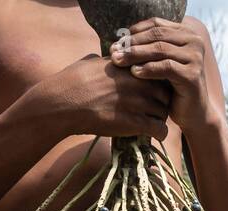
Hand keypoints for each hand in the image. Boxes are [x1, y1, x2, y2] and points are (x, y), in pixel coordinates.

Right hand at [39, 54, 170, 140]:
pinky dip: (160, 134)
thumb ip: (102, 61)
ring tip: (154, 123)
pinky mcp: (134, 122)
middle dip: (163, 102)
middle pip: (165, 92)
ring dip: (161, 118)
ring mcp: (136, 102)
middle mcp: (136, 82)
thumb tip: (101, 57)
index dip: (157, 83)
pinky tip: (154, 135)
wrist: (62, 104)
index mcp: (128, 66)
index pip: (156, 71)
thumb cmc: (70, 83)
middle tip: (156, 110)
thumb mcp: (88, 62)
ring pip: (164, 111)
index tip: (153, 92)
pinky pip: (159, 129)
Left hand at [109, 18, 217, 133]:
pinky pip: (166, 67)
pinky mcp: (193, 75)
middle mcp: (194, 41)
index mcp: (187, 33)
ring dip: (136, 55)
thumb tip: (118, 40)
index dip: (135, 32)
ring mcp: (195, 57)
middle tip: (113, 52)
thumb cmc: (172, 87)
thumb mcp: (160, 63)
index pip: (156, 24)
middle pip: (157, 35)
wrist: (192, 112)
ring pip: (160, 50)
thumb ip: (147, 48)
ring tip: (118, 61)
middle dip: (132, 43)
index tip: (117, 42)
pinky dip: (148, 69)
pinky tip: (133, 72)